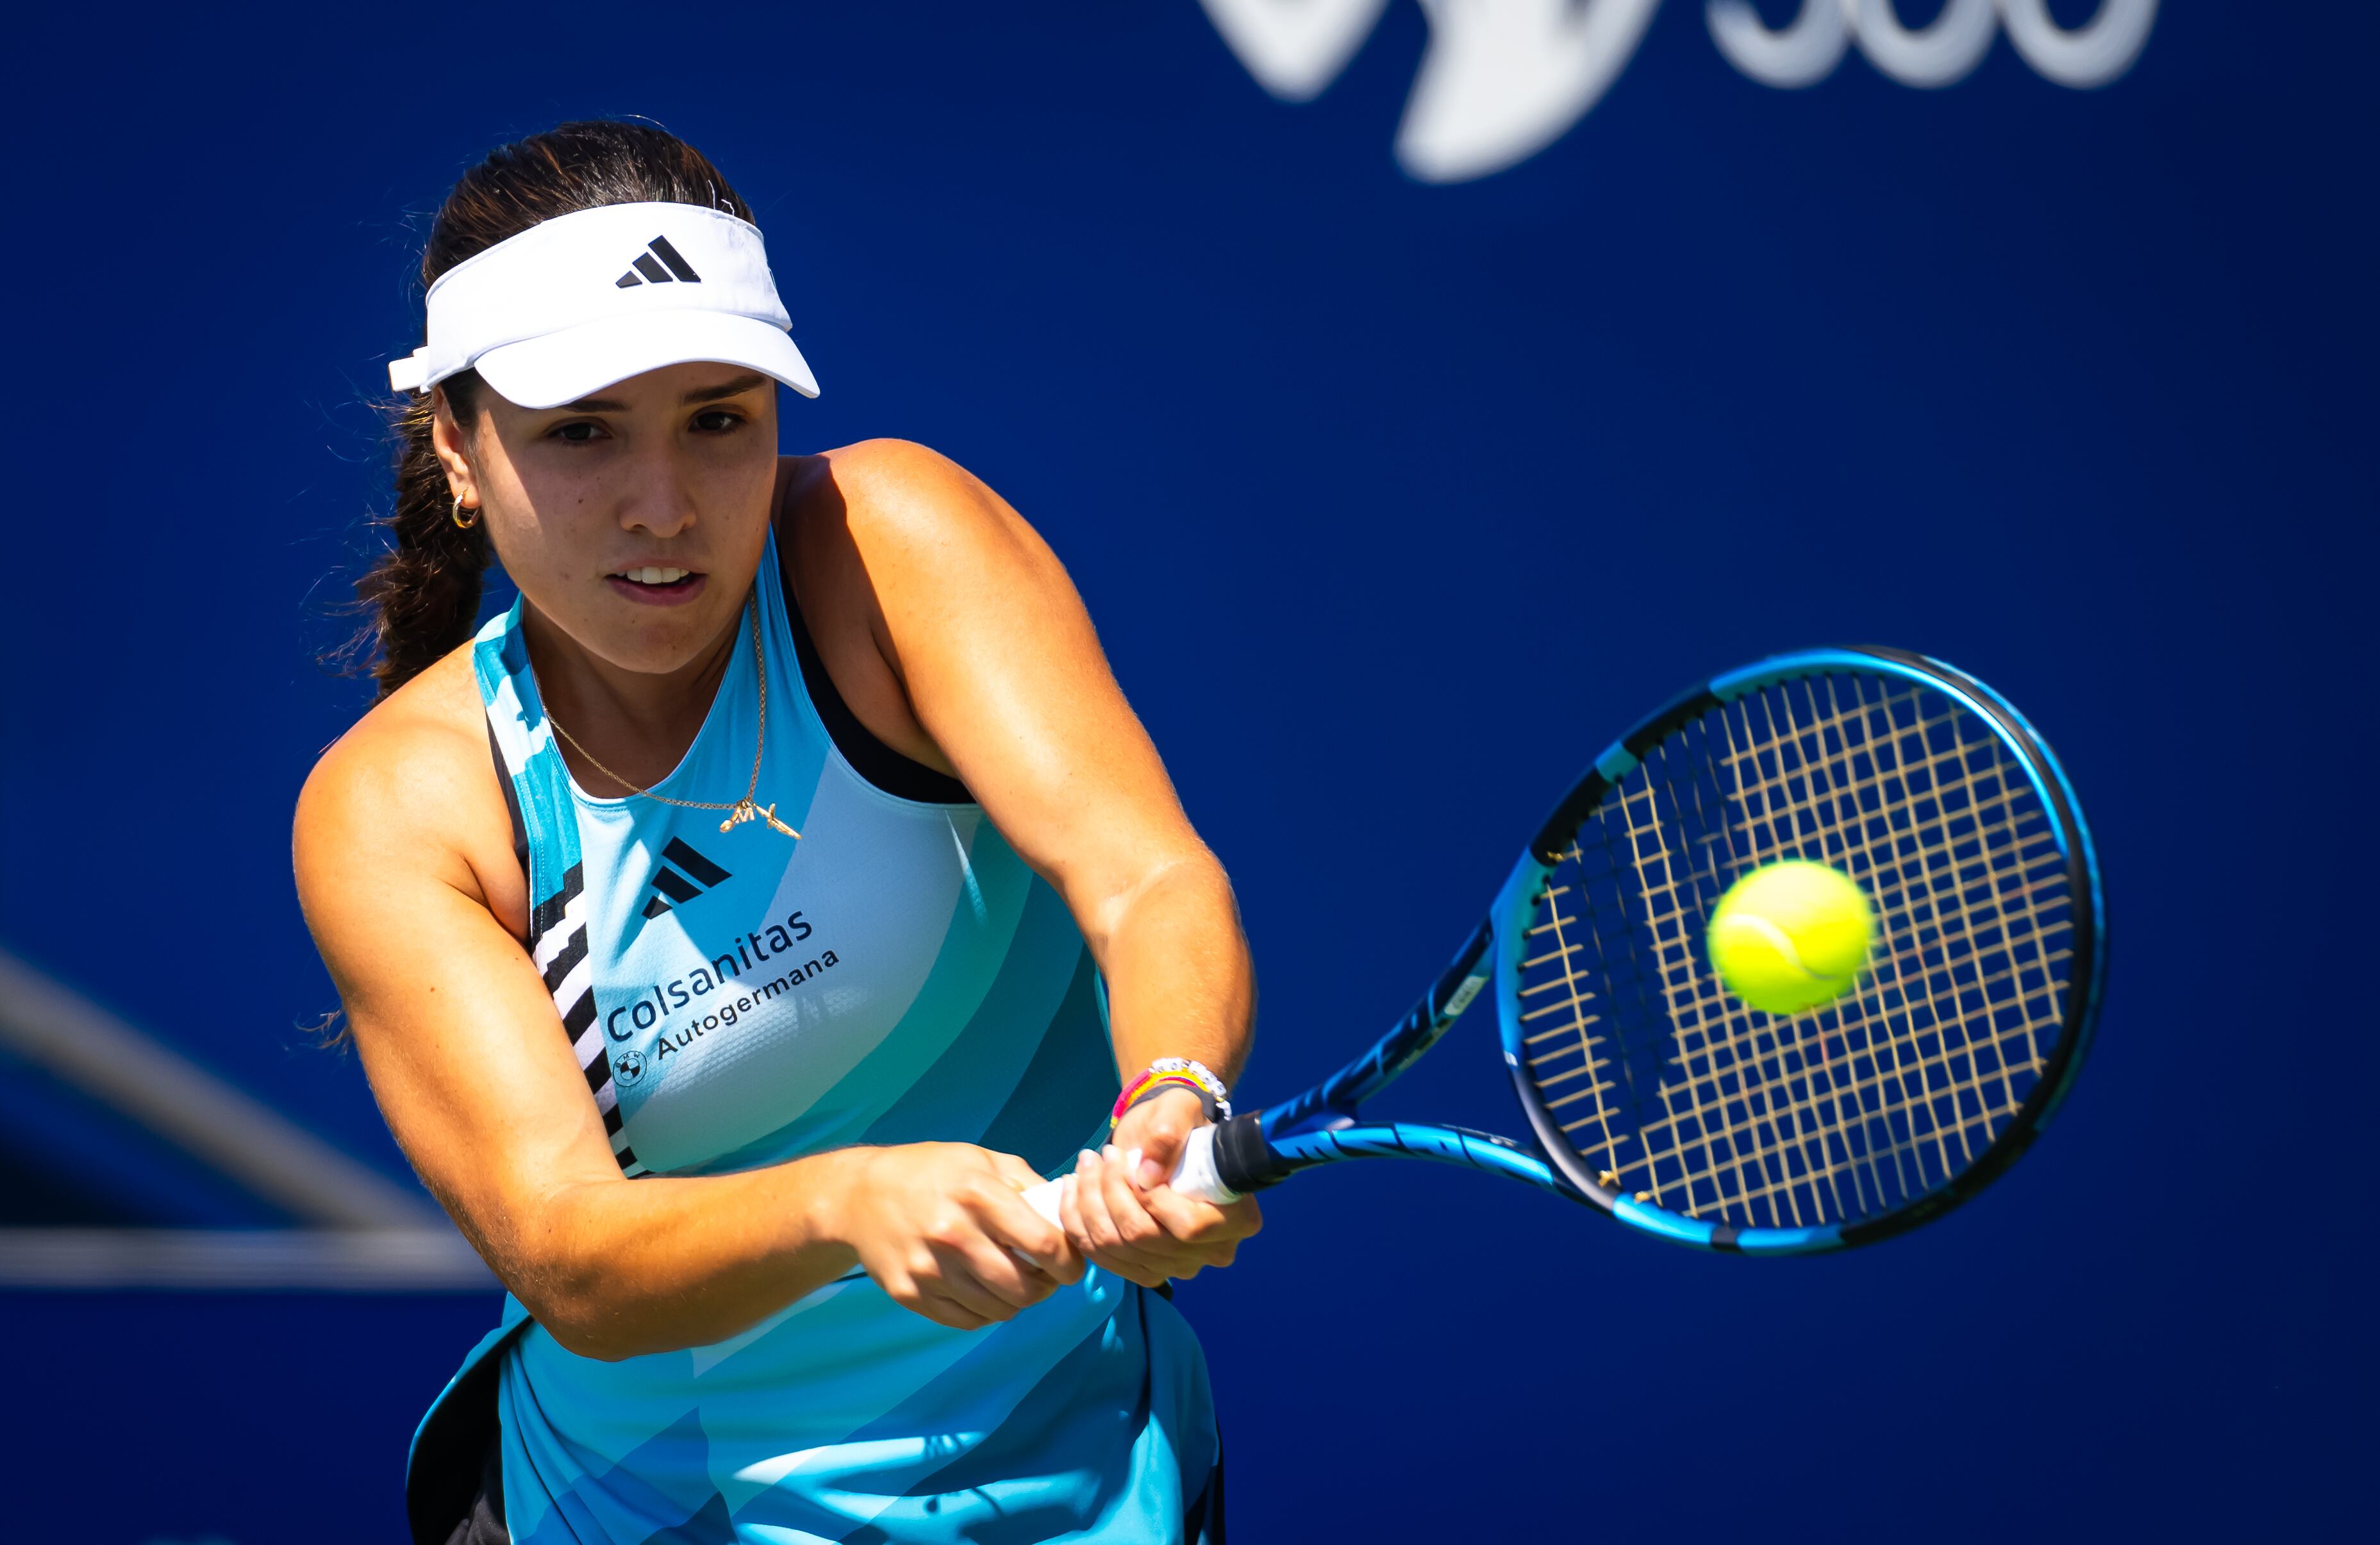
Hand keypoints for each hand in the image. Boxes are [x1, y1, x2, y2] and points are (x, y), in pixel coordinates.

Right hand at [831, 1143, 1083, 1329]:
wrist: (860, 1195)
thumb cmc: (932, 1173)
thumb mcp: (982, 1160)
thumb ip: (1027, 1185)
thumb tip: (1067, 1213)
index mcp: (978, 1195)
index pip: (1043, 1244)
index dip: (1069, 1262)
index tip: (1072, 1265)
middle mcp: (953, 1234)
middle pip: (1024, 1287)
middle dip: (1046, 1288)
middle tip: (1046, 1279)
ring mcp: (928, 1269)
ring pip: (998, 1310)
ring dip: (1017, 1303)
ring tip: (1016, 1284)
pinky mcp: (909, 1293)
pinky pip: (966, 1321)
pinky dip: (986, 1313)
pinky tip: (985, 1292)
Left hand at [1061, 1086, 1261, 1287]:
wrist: (1163, 1137)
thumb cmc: (1179, 1119)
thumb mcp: (1179, 1109)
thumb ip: (1169, 1134)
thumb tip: (1145, 1175)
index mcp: (1238, 1218)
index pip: (1189, 1227)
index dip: (1152, 1199)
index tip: (1129, 1162)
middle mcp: (1212, 1251)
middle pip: (1145, 1240)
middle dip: (1111, 1194)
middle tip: (1098, 1156)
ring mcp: (1176, 1265)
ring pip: (1117, 1249)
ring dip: (1088, 1205)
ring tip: (1084, 1165)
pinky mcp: (1143, 1268)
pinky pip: (1100, 1256)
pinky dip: (1077, 1223)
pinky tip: (1073, 1190)